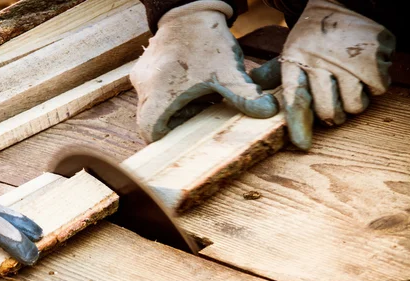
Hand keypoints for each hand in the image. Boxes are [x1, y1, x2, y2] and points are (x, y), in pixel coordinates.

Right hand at [130, 0, 278, 142]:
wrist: (190, 9)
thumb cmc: (205, 41)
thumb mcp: (228, 71)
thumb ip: (246, 95)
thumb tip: (268, 112)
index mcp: (160, 93)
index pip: (151, 131)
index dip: (167, 138)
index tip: (185, 134)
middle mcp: (144, 87)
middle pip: (154, 120)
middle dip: (177, 122)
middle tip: (199, 114)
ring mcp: (141, 78)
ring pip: (154, 106)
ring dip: (176, 108)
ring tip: (199, 96)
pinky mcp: (144, 70)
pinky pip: (154, 92)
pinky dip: (171, 95)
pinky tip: (192, 83)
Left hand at [274, 0, 394, 149]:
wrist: (345, 5)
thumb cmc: (314, 38)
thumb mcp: (290, 51)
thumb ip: (273, 76)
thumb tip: (253, 102)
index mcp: (296, 60)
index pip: (297, 98)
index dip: (299, 125)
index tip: (303, 145)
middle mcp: (321, 61)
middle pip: (328, 111)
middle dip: (330, 116)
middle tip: (331, 106)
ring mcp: (350, 60)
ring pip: (354, 106)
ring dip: (352, 102)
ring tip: (347, 85)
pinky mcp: (376, 57)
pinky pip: (377, 90)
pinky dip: (372, 87)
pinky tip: (363, 73)